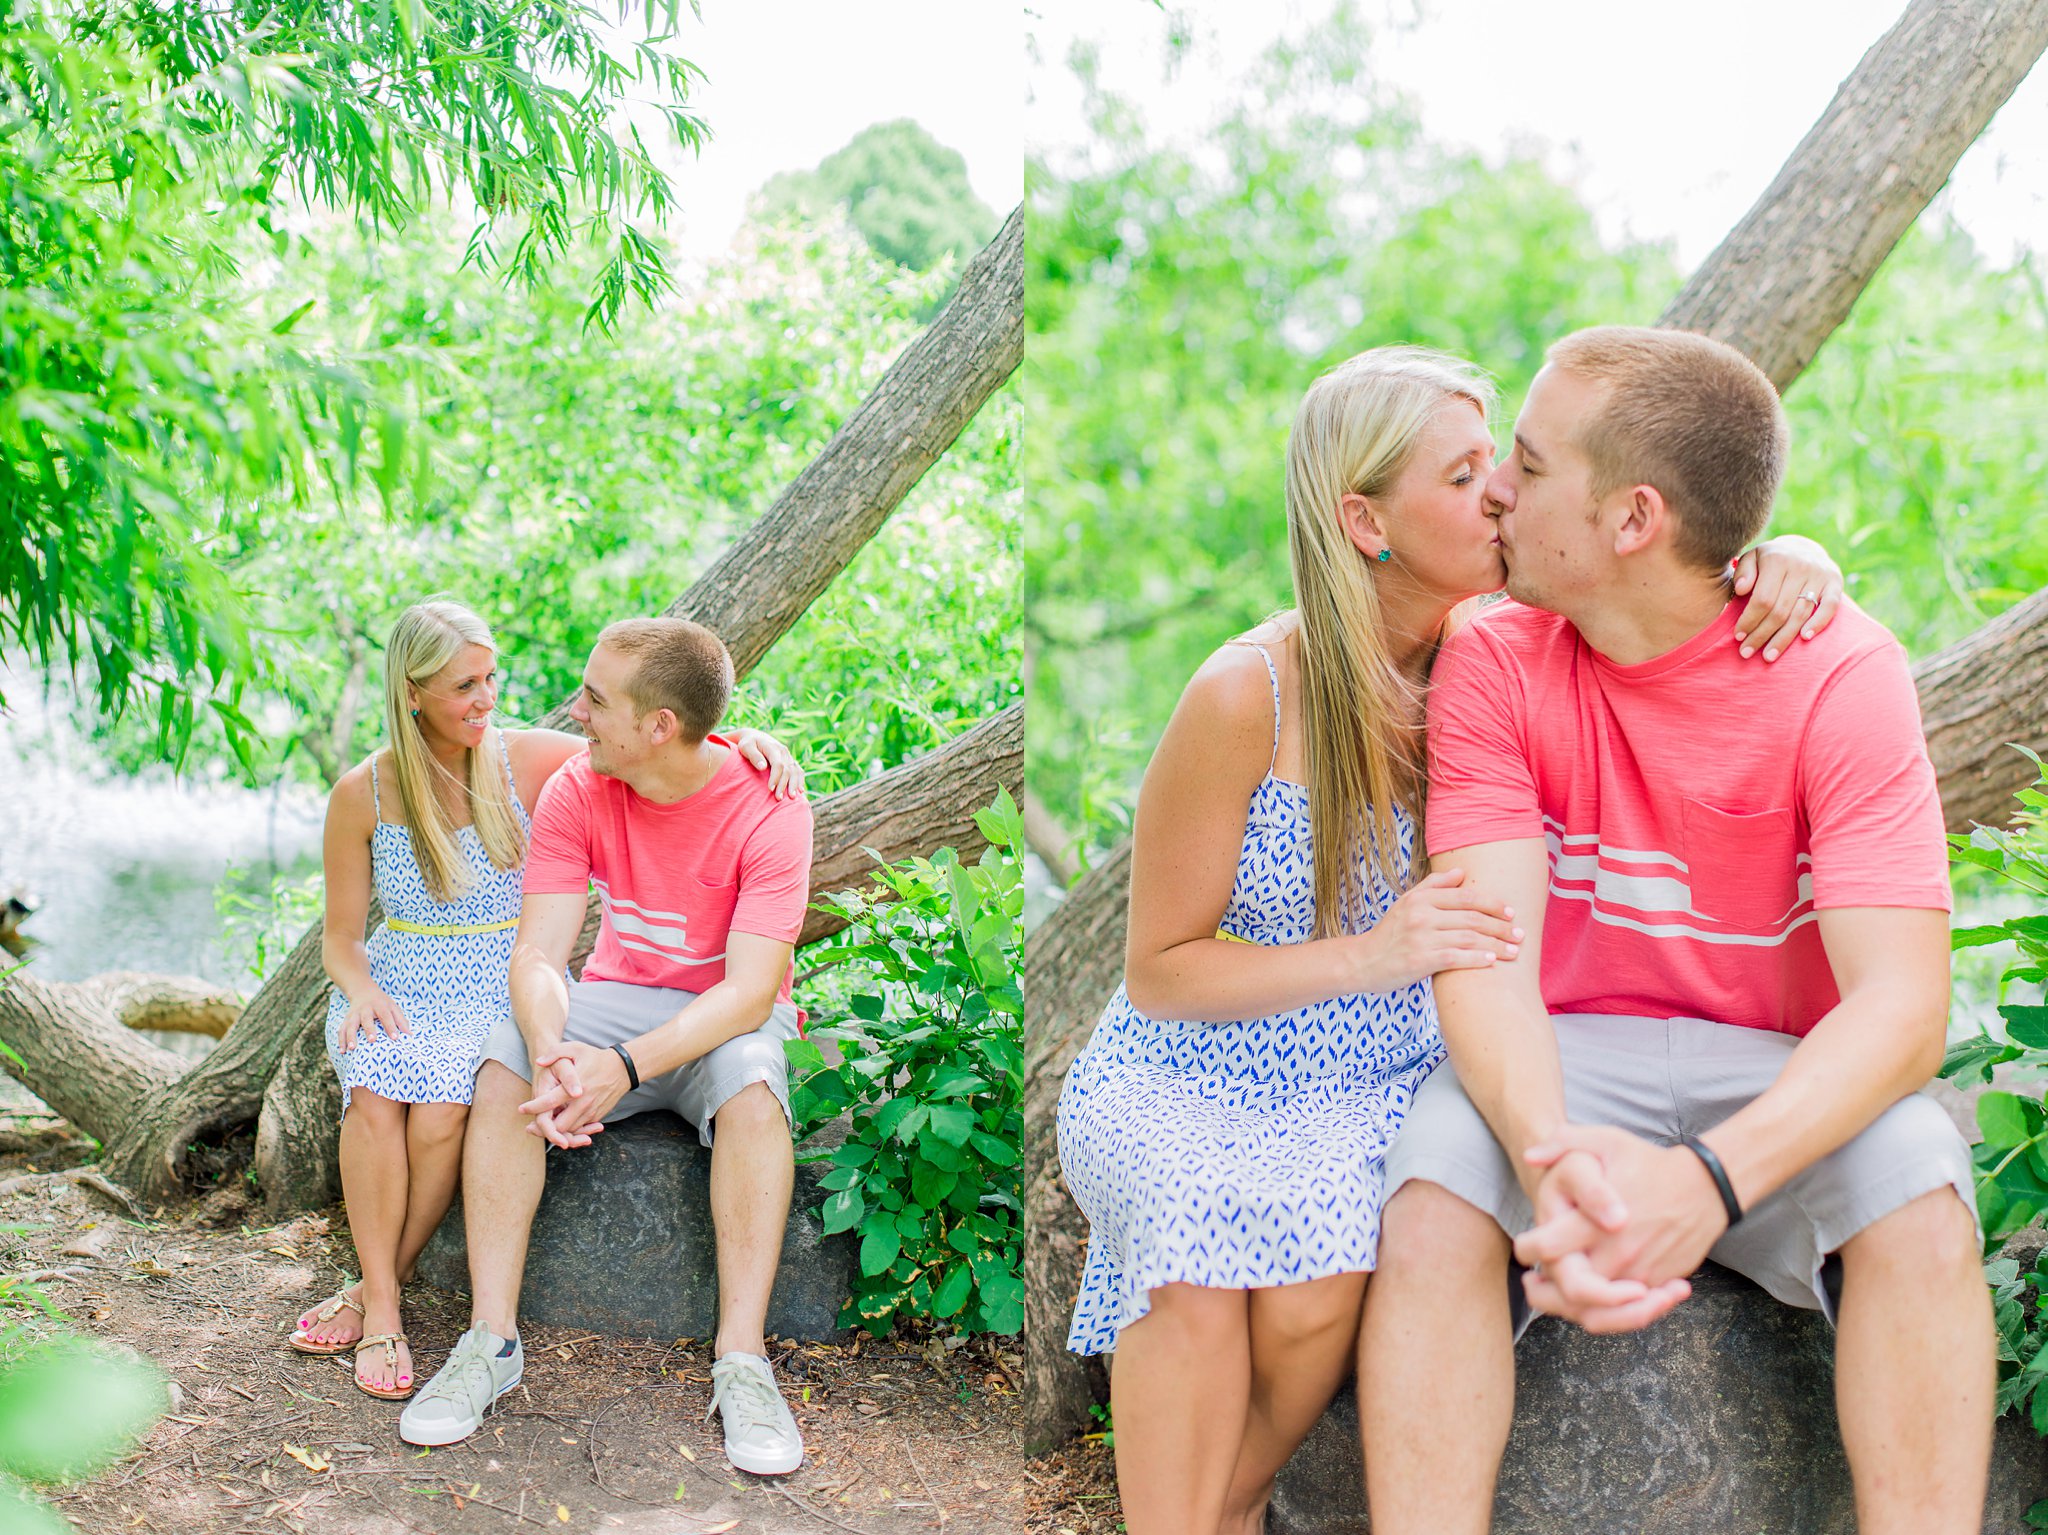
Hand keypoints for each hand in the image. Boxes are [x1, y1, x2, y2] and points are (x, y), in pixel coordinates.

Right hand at [337, 988, 408, 1050]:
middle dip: (369, 1030)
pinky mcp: (346, 1019)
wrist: (363, 991)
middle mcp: (365, 1009)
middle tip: (372, 1041)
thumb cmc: (382, 1003)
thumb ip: (401, 1020)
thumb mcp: (393, 1007)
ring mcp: (354, 1014)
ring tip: (352, 1048)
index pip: (386, 1016)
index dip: (391, 1027)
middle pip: (366, 1019)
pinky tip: (342, 1051)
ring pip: (350, 1025)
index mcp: (379, 1005)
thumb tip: (409, 1035)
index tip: (395, 1038)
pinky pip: (341, 1030)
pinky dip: (341, 1040)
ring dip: (350, 1037)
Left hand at [520, 1041, 628, 1147]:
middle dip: (544, 1128)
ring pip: (569, 1130)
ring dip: (556, 1130)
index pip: (549, 1103)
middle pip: (559, 1126)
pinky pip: (580, 1128)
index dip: (533, 1108)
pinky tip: (560, 1122)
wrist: (622, 1068)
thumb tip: (539, 1061)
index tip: (521, 1108)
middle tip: (531, 1125)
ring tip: (544, 1124)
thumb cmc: (596, 1058)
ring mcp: (592, 1111)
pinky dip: (569, 1129)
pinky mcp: (597, 1116)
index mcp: (575, 1088)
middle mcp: (584, 1103)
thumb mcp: (576, 1048)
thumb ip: (555, 1052)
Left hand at [732, 728, 805, 800]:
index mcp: (773, 748)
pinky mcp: (790, 760)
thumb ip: (754, 756)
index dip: (775, 777)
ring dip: (794, 784)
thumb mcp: (746, 747)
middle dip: (784, 785)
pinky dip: (800, 780)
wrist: (755, 737)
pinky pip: (798, 770)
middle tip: (779, 798)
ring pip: (795, 771)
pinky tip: (801, 791)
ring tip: (792, 797)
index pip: (778, 764)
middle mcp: (783, 751)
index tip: (770, 789)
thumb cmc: (748, 744)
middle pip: (788, 770)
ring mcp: (788, 756)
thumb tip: (762, 767)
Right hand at [1358, 870, 1521, 990]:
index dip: (1492, 903)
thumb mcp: (1406, 902)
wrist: (1363, 961)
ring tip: (1513, 951)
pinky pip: (1455, 958)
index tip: (1511, 912)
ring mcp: (1420, 938)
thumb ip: (1433, 886)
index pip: (1465, 897)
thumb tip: (1461, 872)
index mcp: (1421, 899)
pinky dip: (1476, 959)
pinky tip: (1492, 961)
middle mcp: (1421, 915)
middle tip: (1520, 934)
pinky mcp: (1420, 960)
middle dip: (1500, 927)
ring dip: (1495, 945)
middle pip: (1472, 918)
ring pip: (1468, 938)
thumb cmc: (1389, 933)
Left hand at [1515, 1125, 1727, 1330]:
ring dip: (1572, 1308)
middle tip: (1533, 1283)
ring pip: (1597, 1312)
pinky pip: (1627, 1313)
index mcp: (1595, 1222)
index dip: (1527, 1250)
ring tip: (1556, 1293)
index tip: (1524, 1247)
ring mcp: (1639, 1273)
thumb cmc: (1651, 1164)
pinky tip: (1591, 1296)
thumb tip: (1529, 1156)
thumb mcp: (1608, 1140)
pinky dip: (1606, 1312)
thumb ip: (1564, 1142)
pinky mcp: (1657, 1284)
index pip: (1547, 1248)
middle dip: (1544, 1292)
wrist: (1706, 1188)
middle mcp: (1615, 1253)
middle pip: (1567, 1291)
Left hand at [1732, 535, 1844, 660]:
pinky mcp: (1835, 582)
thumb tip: (1741, 590)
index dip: (1749, 620)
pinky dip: (1819, 623)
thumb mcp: (1752, 558)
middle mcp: (1800, 566)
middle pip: (1780, 610)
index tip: (1738, 636)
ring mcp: (1820, 575)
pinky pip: (1830, 606)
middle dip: (1761, 634)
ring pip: (1801, 613)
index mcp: (1777, 559)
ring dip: (1784, 638)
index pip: (1762, 598)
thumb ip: (1744, 572)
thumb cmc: (1770, 560)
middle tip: (1747, 652)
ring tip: (1768, 656)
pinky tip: (1804, 638)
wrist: (1803, 547)